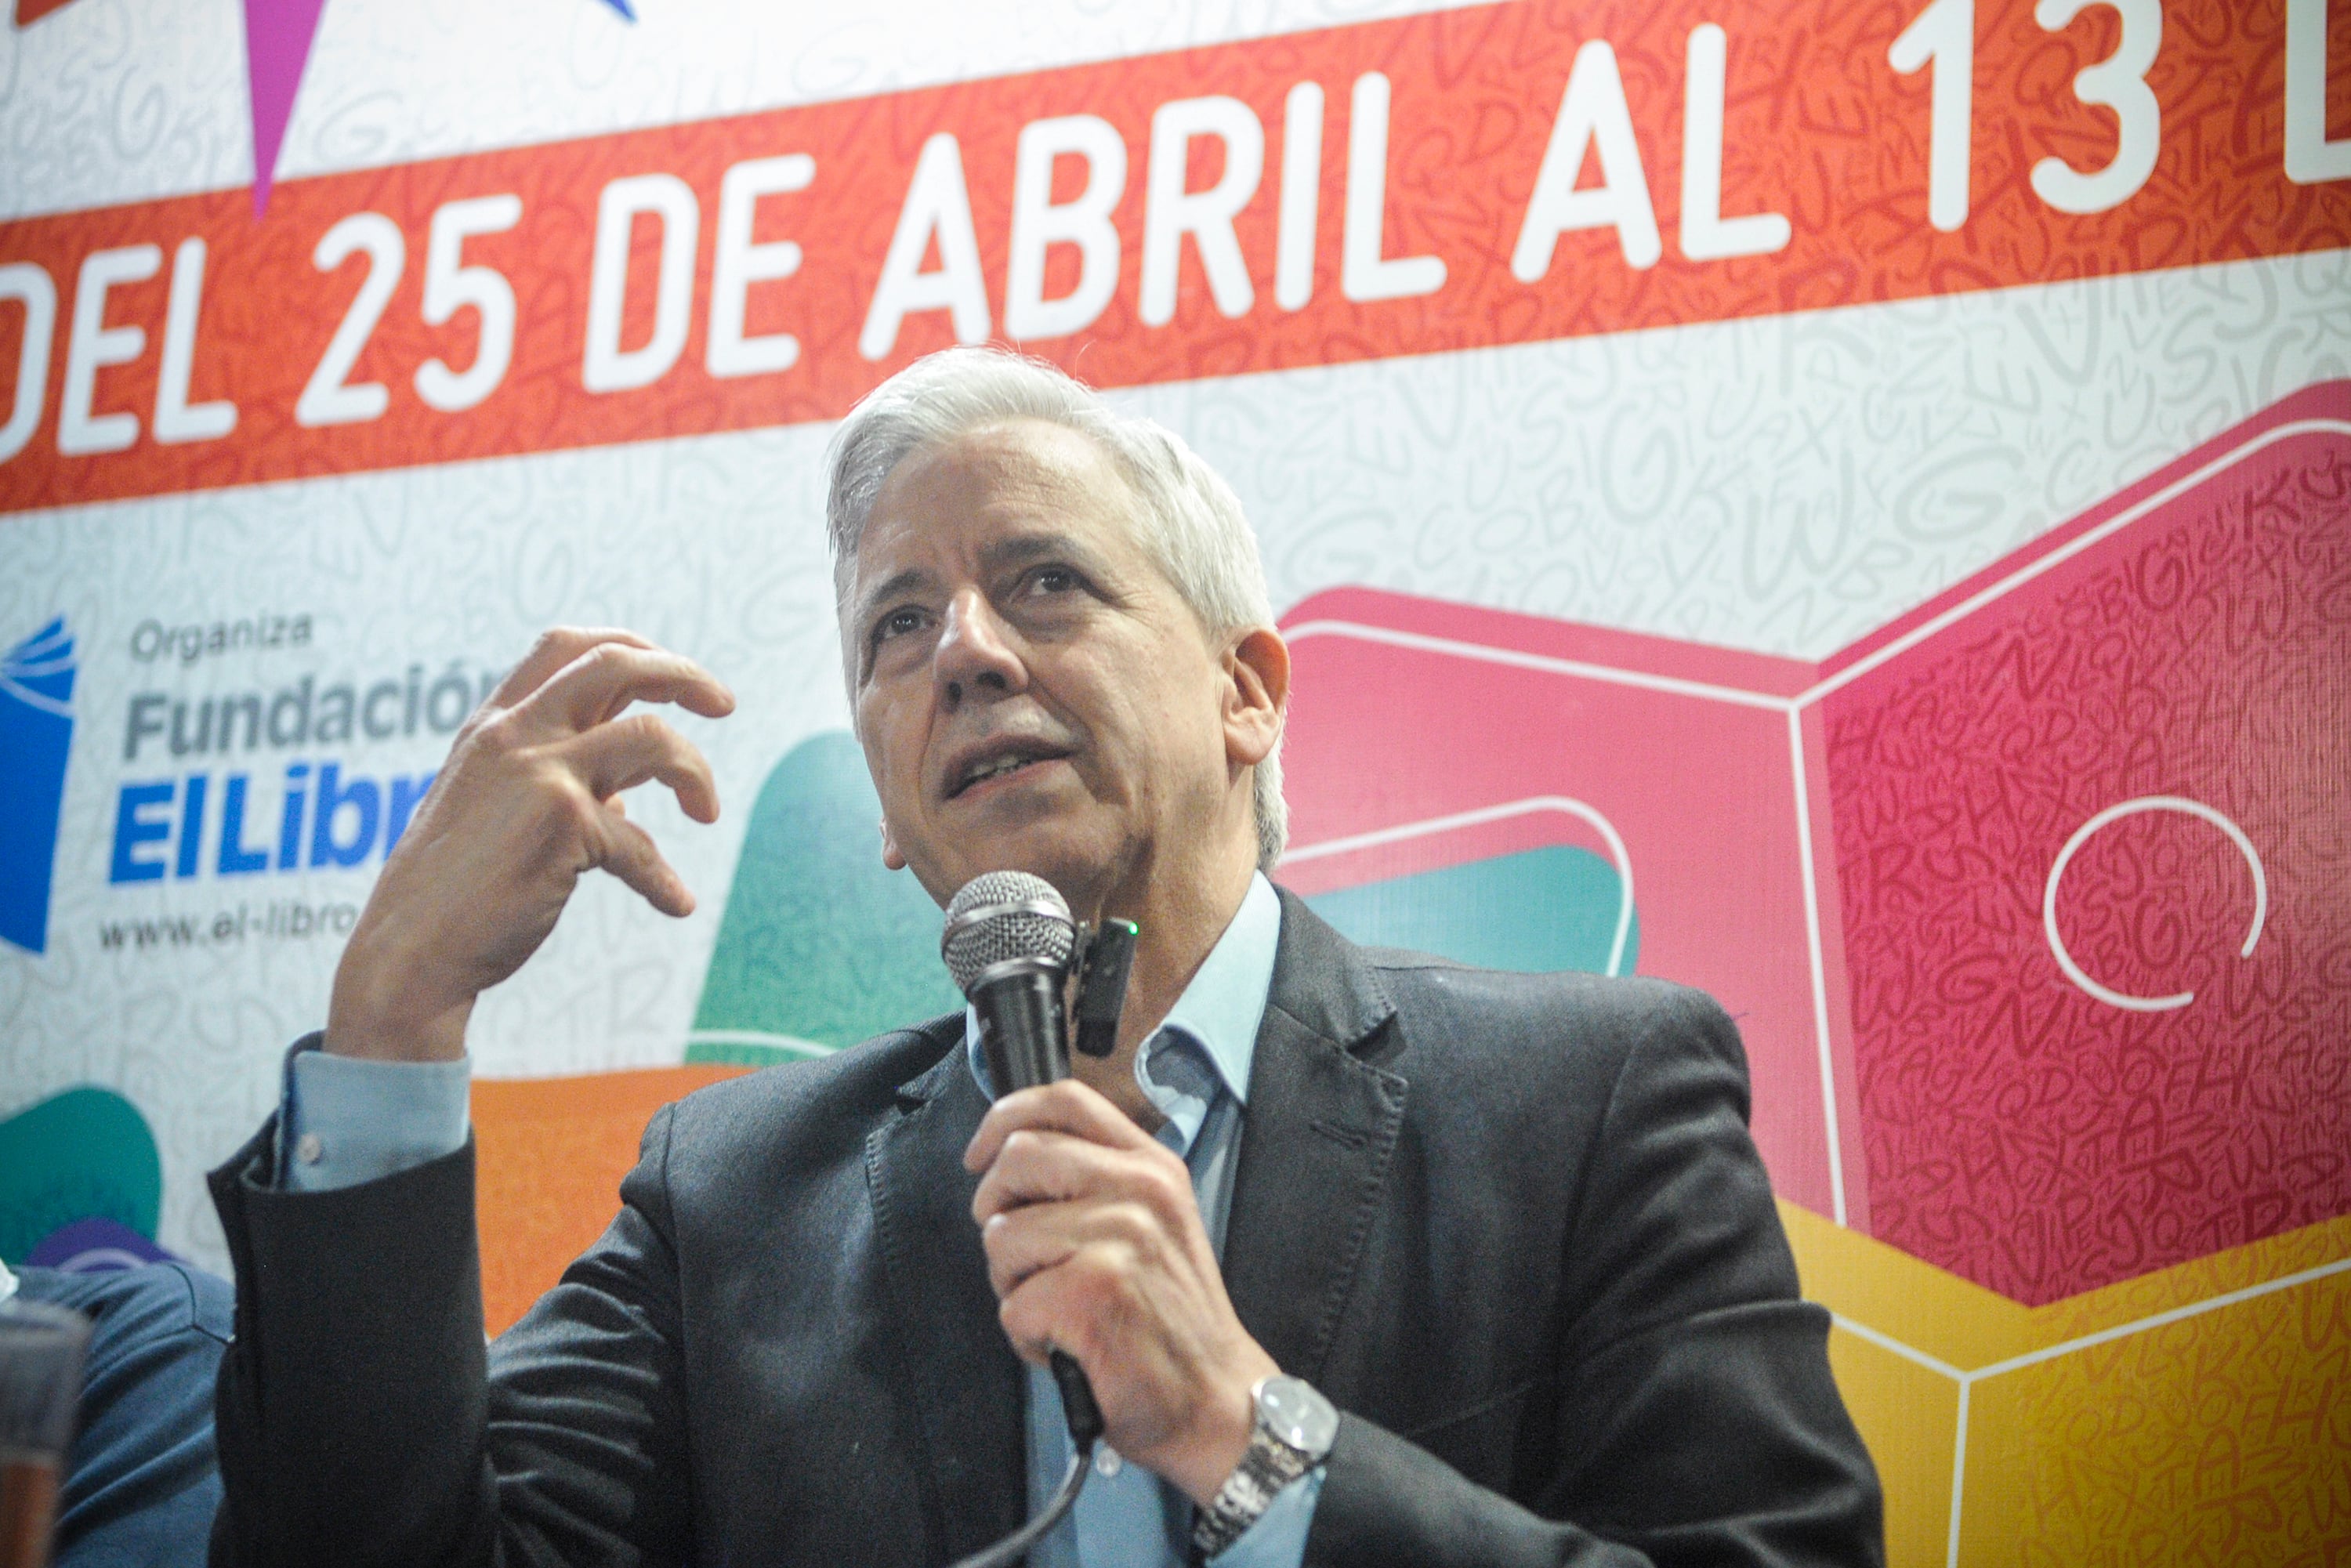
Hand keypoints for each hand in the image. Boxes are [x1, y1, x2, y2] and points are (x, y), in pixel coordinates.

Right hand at [326, 628, 733, 1062]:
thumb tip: (626, 798)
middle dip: (683, 673)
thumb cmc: (453, 891)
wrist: (408, 952)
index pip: (566, 646)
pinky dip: (663, 880)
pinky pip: (641, 845)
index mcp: (493, 725)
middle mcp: (513, 734)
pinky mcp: (563, 821)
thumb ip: (558, 786)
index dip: (631, 647)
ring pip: (652, 736)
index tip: (673, 673)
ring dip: (695, 771)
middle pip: (614, 663)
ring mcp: (538, 771)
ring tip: (708, 812)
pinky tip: (676, 903)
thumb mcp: (497, 811)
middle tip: (725, 703)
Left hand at [965, 1079, 1278, 1504]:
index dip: (1005, 1118)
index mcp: (1151, 1167)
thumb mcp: (1153, 1225)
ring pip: (1003, 1236)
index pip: (1065, 1100)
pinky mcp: (1093, 1293)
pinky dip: (1025, 1335)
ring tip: (1055, 1309)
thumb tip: (1010, 1158)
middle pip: (1018, 1157)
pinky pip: (1012, 1304)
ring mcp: (1120, 1239)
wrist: (1214, 1398)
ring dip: (1011, 1283)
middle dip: (995, 1210)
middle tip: (1020, 1256)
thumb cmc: (1170, 1320)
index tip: (981, 1154)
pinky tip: (1065, 1346)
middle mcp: (1140, 1191)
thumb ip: (1096, 1182)